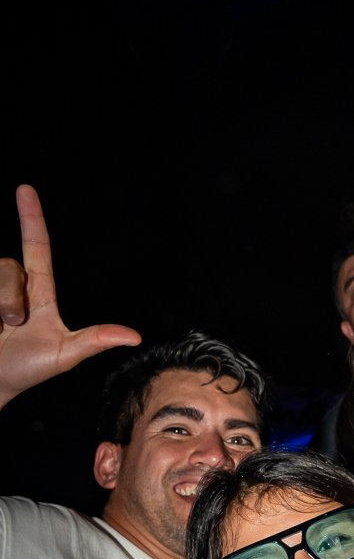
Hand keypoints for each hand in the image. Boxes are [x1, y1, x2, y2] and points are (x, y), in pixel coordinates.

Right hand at [0, 186, 140, 408]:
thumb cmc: (27, 370)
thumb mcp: (64, 355)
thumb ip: (94, 341)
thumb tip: (134, 336)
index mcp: (39, 293)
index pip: (37, 247)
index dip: (31, 218)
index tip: (25, 189)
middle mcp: (14, 287)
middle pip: (10, 266)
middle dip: (10, 297)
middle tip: (14, 326)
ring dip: (0, 304)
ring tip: (0, 329)